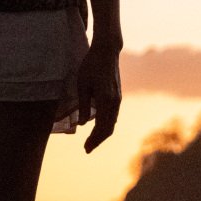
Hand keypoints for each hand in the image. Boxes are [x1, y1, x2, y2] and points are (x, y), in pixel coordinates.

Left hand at [76, 37, 122, 152]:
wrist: (107, 51)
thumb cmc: (91, 66)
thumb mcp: (82, 85)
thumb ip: (84, 105)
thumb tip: (83, 124)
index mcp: (105, 100)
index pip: (101, 127)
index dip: (93, 140)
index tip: (85, 149)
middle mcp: (114, 102)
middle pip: (108, 128)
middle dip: (98, 140)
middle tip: (87, 149)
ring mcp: (118, 99)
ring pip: (112, 123)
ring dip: (102, 134)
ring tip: (91, 141)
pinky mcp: (117, 96)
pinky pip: (113, 115)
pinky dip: (106, 125)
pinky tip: (98, 127)